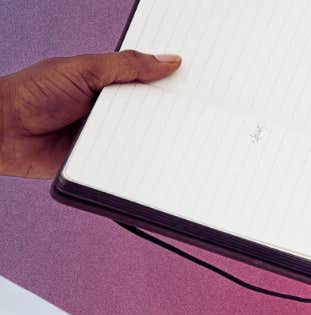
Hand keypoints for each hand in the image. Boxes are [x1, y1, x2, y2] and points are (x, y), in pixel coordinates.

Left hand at [0, 50, 181, 178]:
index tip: (193, 84)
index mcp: (108, 81)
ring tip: (173, 136)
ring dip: (154, 138)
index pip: (148, 80)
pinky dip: (141, 161)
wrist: (3, 132)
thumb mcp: (83, 69)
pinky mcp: (102, 160)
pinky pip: (130, 161)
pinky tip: (153, 157)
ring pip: (144, 137)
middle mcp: (110, 108)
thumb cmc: (32, 94)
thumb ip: (125, 65)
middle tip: (190, 112)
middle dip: (167, 112)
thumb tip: (167, 60)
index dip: (169, 81)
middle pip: (151, 111)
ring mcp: (107, 135)